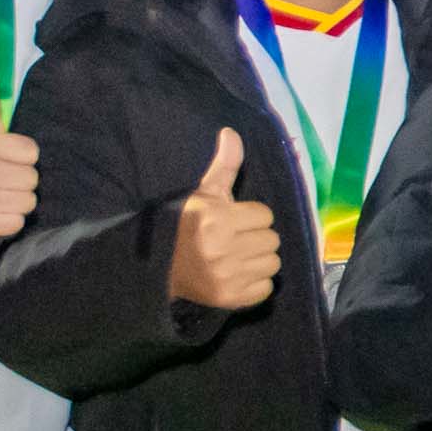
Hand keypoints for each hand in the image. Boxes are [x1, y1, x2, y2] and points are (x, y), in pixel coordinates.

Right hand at [169, 129, 280, 314]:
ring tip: (238, 256)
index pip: (265, 215)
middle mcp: (224, 249)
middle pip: (272, 239)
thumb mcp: (202, 193)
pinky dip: (256, 283)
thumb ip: (224, 165)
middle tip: (236, 238)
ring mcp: (227, 276)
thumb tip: (231, 132)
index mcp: (218, 220)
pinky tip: (238, 275)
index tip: (233, 219)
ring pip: (273, 263)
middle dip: (256, 236)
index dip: (250, 216)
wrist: (158, 267)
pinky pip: (265, 288)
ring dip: (260, 259)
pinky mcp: (230, 298)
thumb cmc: (184, 225)